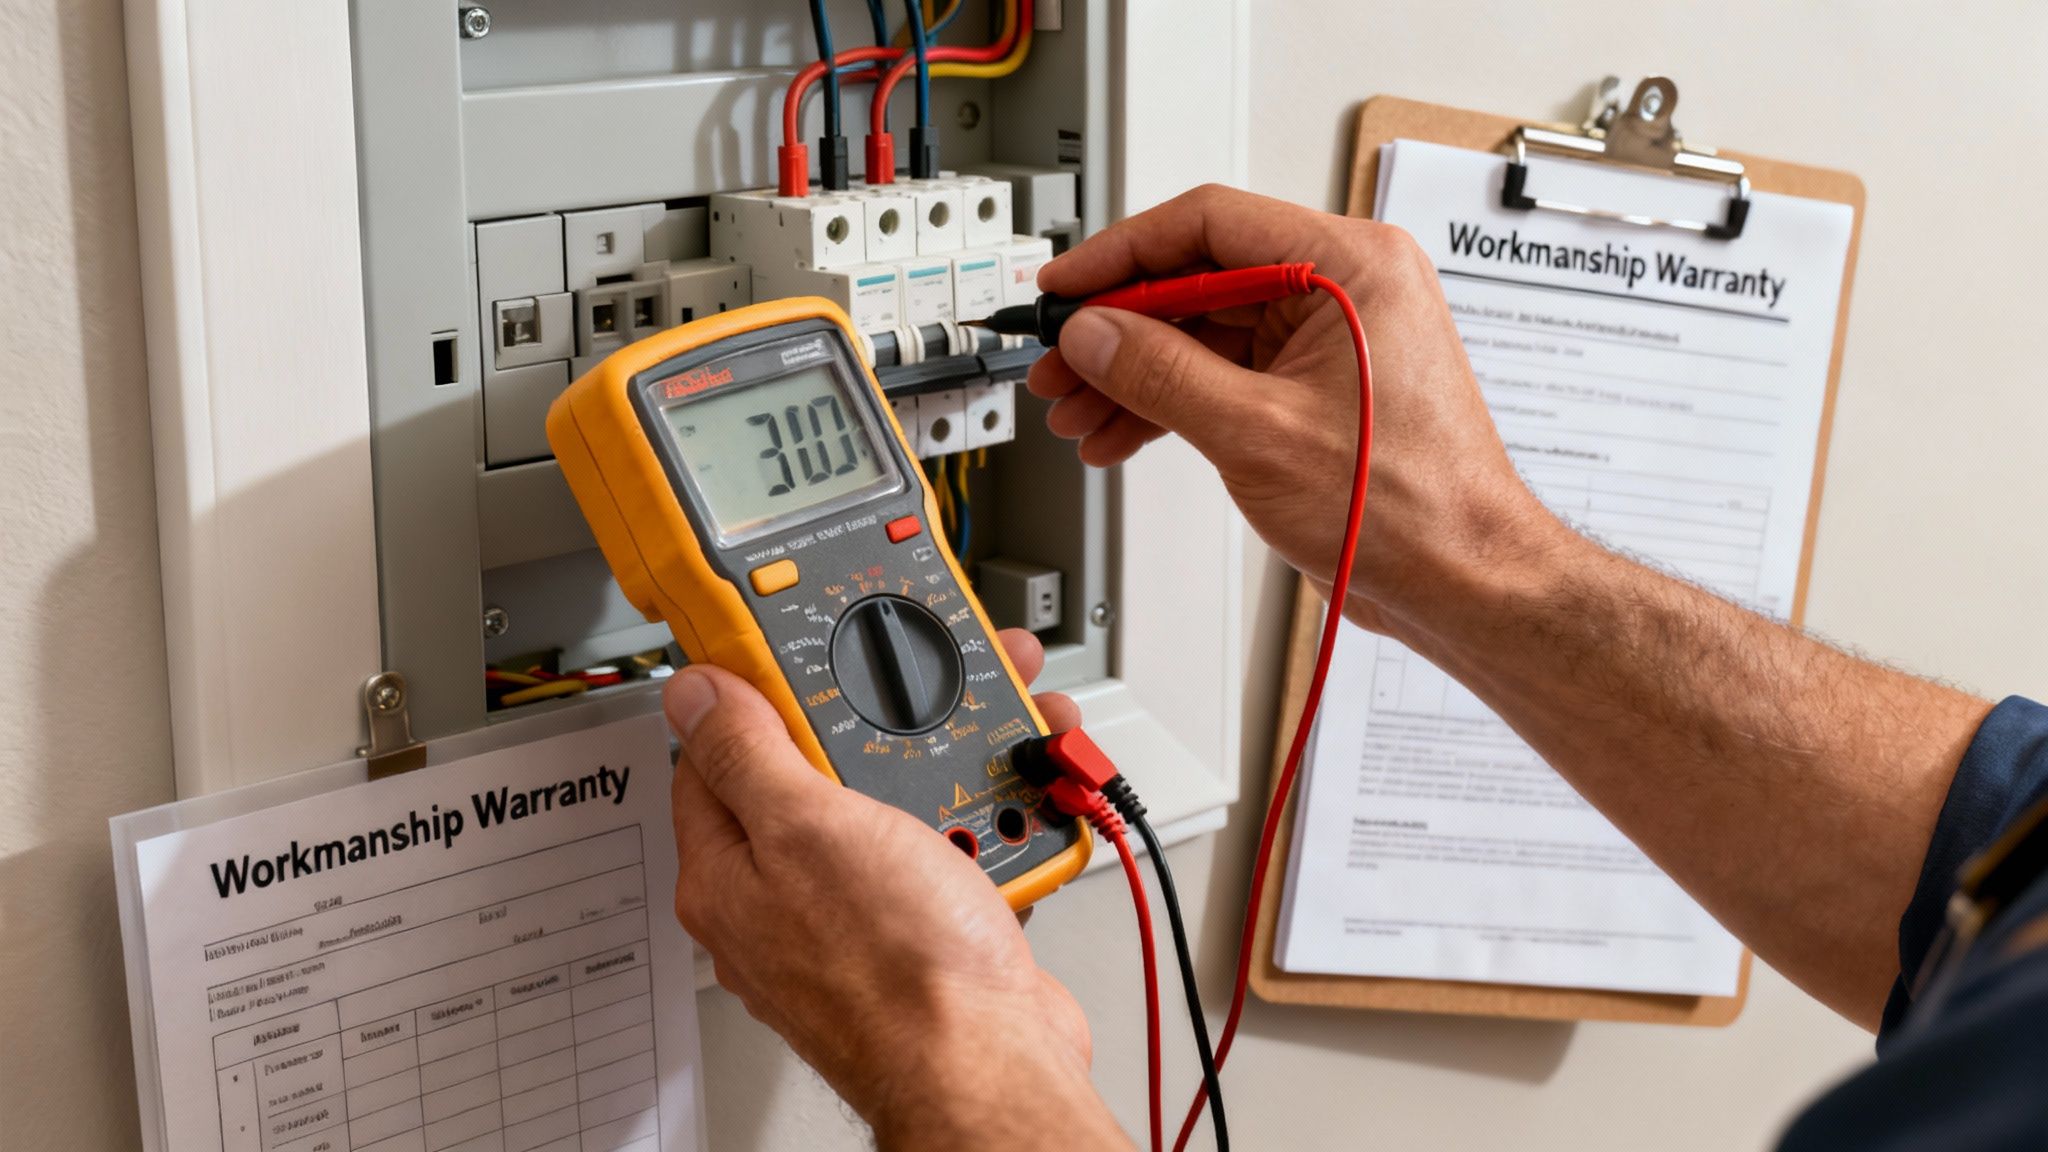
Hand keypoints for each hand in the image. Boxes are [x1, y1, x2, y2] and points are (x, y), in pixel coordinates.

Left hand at [664, 630, 1126, 1147]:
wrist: (990, 1066)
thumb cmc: (896, 971)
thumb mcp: (808, 826)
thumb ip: (746, 753)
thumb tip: (693, 694)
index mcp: (727, 873)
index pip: (717, 753)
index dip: (759, 693)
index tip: (804, 654)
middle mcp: (781, 900)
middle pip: (819, 775)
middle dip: (879, 726)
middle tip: (926, 697)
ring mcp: (854, 919)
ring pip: (894, 811)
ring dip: (949, 771)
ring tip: (993, 754)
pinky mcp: (921, 937)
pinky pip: (945, 858)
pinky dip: (981, 830)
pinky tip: (1007, 820)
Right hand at [1029, 184, 1559, 631]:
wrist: (1462, 581)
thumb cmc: (1412, 508)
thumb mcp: (1256, 433)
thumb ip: (1162, 373)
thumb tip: (1096, 334)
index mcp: (1351, 267)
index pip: (1210, 224)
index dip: (1123, 254)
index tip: (1067, 285)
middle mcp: (1346, 290)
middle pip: (1200, 280)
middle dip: (1120, 330)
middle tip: (1063, 364)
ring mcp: (1333, 341)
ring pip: (1206, 333)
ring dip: (1137, 374)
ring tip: (1082, 412)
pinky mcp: (1319, 389)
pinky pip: (1227, 374)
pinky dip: (1173, 402)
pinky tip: (1125, 432)